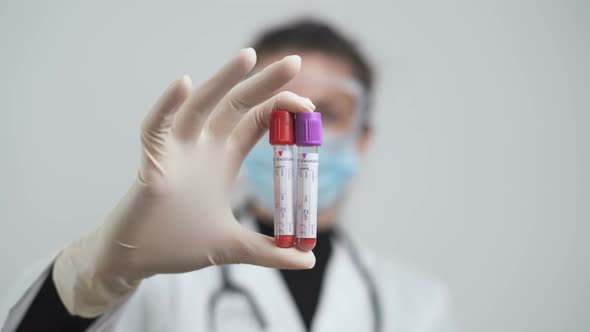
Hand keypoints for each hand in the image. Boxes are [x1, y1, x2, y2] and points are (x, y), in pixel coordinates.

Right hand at [53, 48, 315, 316]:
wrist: (139, 260)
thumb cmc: (180, 244)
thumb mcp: (233, 246)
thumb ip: (269, 251)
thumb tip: (309, 260)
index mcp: (225, 159)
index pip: (257, 122)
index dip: (281, 110)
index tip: (310, 108)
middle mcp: (204, 147)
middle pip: (237, 105)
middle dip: (264, 83)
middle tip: (294, 61)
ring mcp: (177, 151)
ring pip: (200, 106)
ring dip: (222, 80)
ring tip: (247, 56)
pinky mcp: (152, 161)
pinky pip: (156, 126)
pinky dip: (167, 105)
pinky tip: (185, 85)